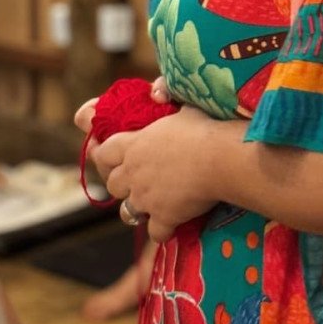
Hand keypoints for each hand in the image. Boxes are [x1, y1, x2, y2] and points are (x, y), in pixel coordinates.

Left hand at [76, 103, 219, 241]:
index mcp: (133, 144)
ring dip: (138, 208)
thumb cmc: (203, 128)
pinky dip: (163, 229)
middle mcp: (133, 172)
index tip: (111, 157)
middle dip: (121, 184)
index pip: (103, 152)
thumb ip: (166, 93)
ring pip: (127, 211)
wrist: (220, 158)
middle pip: (112, 184)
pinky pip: (155, 232)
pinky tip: (173, 223)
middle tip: (137, 180)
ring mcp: (146, 198)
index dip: (104, 155)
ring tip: (153, 202)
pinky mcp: (163, 217)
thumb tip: (157, 91)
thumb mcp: (183, 105)